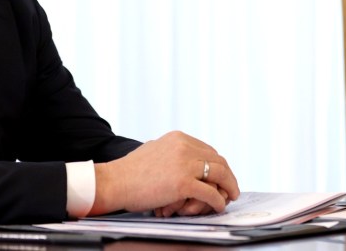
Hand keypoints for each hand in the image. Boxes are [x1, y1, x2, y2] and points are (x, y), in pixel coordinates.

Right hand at [89, 131, 239, 216]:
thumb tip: (183, 159)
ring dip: (229, 187)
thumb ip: (171, 152)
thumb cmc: (130, 171)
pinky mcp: (183, 183)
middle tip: (231, 188)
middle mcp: (184, 147)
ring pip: (220, 174)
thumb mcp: (154, 149)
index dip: (218, 164)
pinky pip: (211, 193)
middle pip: (218, 160)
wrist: (115, 181)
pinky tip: (219, 206)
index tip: (221, 175)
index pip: (208, 150)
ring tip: (230, 197)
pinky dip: (218, 201)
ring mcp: (185, 164)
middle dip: (227, 176)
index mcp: (178, 138)